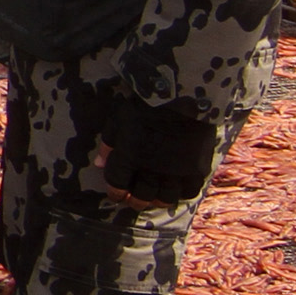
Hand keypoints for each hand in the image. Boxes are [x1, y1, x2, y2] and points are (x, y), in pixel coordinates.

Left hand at [97, 101, 221, 206]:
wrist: (185, 95)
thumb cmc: (148, 104)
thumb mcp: (120, 118)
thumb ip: (108, 143)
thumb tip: (99, 164)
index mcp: (129, 157)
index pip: (117, 185)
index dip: (115, 192)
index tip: (117, 193)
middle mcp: (151, 170)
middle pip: (140, 197)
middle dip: (134, 200)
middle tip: (134, 199)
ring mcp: (175, 172)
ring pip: (164, 199)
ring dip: (156, 200)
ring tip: (154, 196)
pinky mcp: (196, 169)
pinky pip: (188, 191)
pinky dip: (180, 193)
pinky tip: (176, 187)